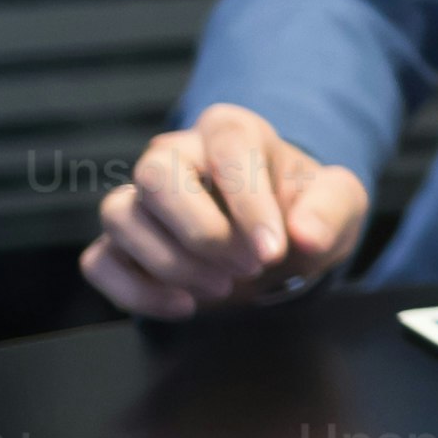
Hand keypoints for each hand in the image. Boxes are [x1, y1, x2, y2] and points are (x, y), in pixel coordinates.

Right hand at [82, 103, 371, 317]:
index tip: (273, 251)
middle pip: (155, 174)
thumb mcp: (338, 204)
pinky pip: (99, 261)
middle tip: (247, 269)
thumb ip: (329, 211)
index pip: (226, 149)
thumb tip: (305, 235)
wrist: (278, 244)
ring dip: (171, 263)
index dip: (248, 202)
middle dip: (202, 232)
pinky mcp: (122, 243)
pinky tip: (183, 306)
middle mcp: (176, 155)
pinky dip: (135, 292)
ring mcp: (142, 198)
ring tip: (221, 288)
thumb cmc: (302, 211)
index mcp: (231, 131)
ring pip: (121, 216)